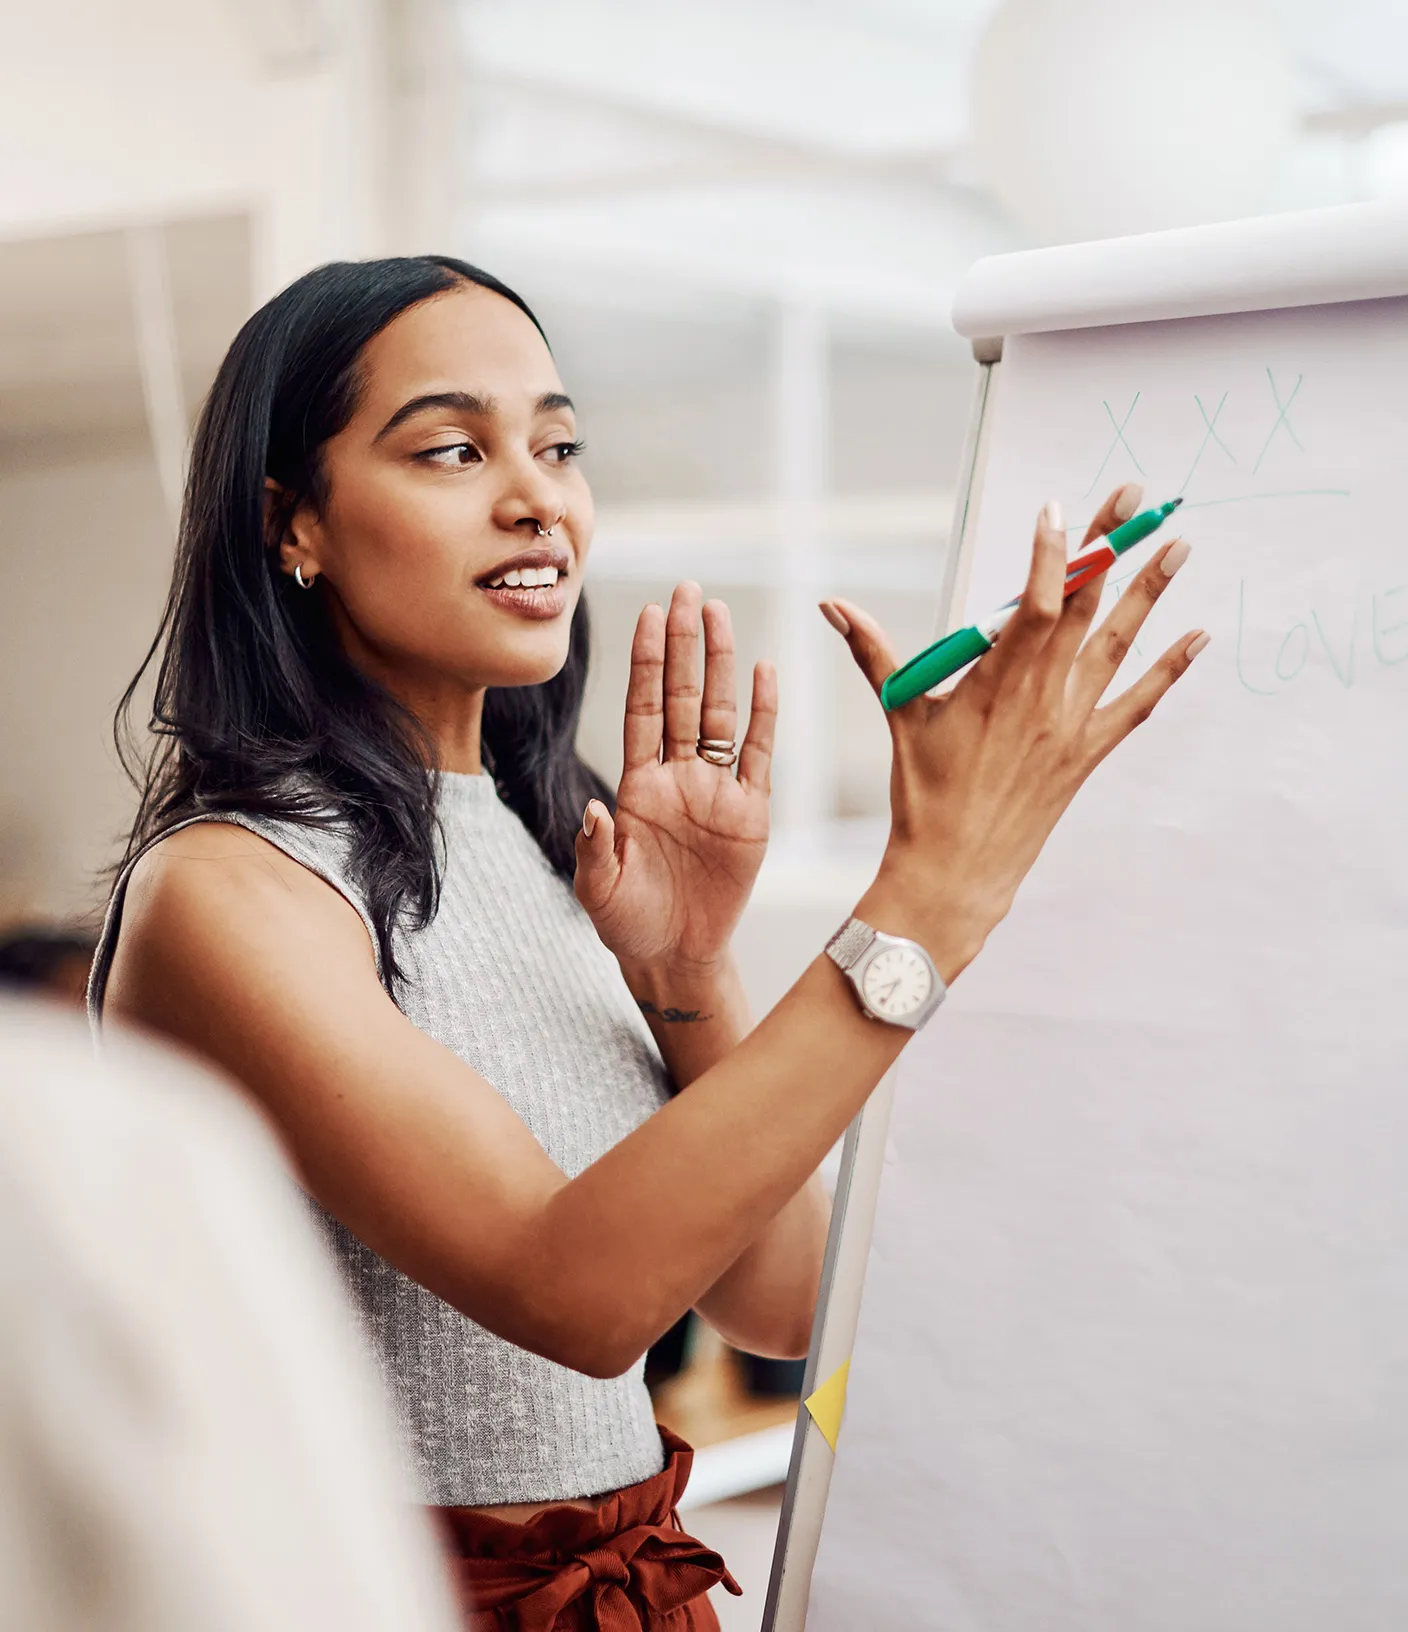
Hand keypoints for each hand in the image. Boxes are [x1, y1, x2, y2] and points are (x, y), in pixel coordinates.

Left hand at [574, 583, 776, 975]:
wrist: (676, 954)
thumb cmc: (629, 921)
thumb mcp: (598, 889)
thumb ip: (594, 848)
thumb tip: (593, 810)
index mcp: (637, 785)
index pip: (643, 710)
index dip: (647, 663)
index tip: (647, 614)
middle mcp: (677, 776)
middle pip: (683, 696)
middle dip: (684, 643)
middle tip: (686, 590)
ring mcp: (715, 791)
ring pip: (721, 714)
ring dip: (721, 664)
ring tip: (719, 613)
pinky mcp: (750, 814)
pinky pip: (759, 755)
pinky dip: (764, 714)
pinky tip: (764, 672)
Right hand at [825, 486, 1206, 980]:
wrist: (957, 869)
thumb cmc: (923, 795)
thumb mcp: (899, 714)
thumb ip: (873, 652)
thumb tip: (833, 606)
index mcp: (994, 683)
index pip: (1032, 605)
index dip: (1050, 555)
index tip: (1058, 510)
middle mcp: (1040, 698)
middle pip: (1083, 606)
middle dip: (1109, 547)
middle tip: (1136, 499)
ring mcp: (1069, 724)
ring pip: (1118, 645)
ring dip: (1151, 593)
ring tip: (1180, 546)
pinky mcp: (1087, 752)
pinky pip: (1138, 704)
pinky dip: (1170, 670)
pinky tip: (1198, 637)